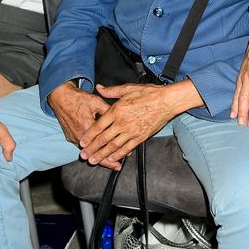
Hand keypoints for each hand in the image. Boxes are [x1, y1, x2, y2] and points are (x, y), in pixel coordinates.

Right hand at [47, 81, 113, 160]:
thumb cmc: (78, 98)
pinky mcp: (70, 137)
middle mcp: (79, 134)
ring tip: (109, 164)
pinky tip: (96, 154)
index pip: (103, 141)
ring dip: (98, 158)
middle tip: (117, 166)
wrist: (61, 97)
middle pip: (95, 152)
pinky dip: (90, 152)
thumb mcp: (96, 102)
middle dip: (107, 161)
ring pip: (88, 152)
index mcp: (87, 125)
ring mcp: (74, 137)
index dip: (114, 149)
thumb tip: (121, 119)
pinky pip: (82, 148)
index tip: (125, 153)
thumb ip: (109, 111)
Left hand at [79, 79, 200, 164]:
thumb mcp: (128, 88)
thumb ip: (111, 91)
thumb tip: (99, 87)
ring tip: (94, 161)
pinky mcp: (141, 137)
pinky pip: (127, 148)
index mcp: (117, 110)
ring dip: (102, 155)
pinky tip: (112, 159)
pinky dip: (119, 155)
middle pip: (103, 139)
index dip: (89, 136)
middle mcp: (122, 123)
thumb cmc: (149, 93)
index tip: (82, 142)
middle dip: (92, 149)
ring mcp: (132, 131)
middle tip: (84, 156)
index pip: (99, 126)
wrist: (167, 101)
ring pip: (113, 146)